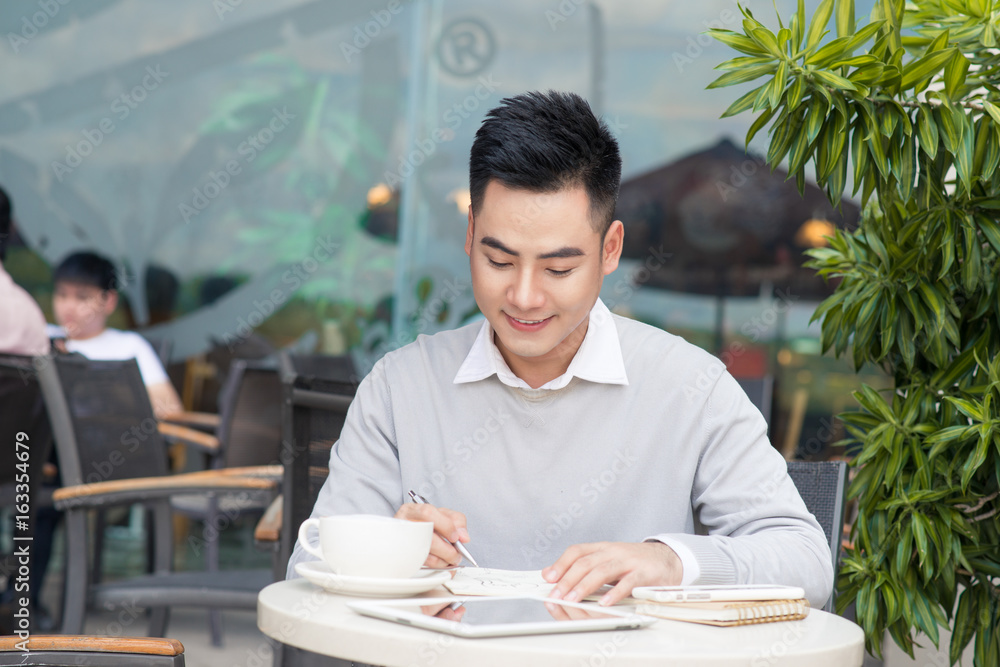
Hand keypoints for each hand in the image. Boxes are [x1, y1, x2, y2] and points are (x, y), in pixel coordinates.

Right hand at [395, 502, 470, 568]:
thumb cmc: (425, 521)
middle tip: (456, 555)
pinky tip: (442, 563)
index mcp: (413, 510)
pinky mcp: (403, 556)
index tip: (456, 537)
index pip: (428, 513)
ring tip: (450, 560)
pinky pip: (420, 564)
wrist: (406, 530)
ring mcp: (402, 541)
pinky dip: (435, 566)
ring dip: (442, 560)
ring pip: (423, 554)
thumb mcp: (442, 514)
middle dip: (447, 550)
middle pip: (427, 538)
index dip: (446, 526)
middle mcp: (404, 524)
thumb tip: (464, 537)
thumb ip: (457, 521)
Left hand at [542, 541, 682, 605]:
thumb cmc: (633, 562)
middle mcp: (613, 552)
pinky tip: (605, 603)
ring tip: (573, 599)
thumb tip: (552, 574)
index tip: (549, 578)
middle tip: (556, 594)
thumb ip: (583, 566)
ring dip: (585, 586)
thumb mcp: (607, 560)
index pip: (577, 551)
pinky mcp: (644, 573)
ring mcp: (628, 561)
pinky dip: (615, 593)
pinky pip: (628, 583)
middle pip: (586, 562)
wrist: (667, 558)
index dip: (561, 563)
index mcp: (602, 548)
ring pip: (602, 571)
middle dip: (568, 579)